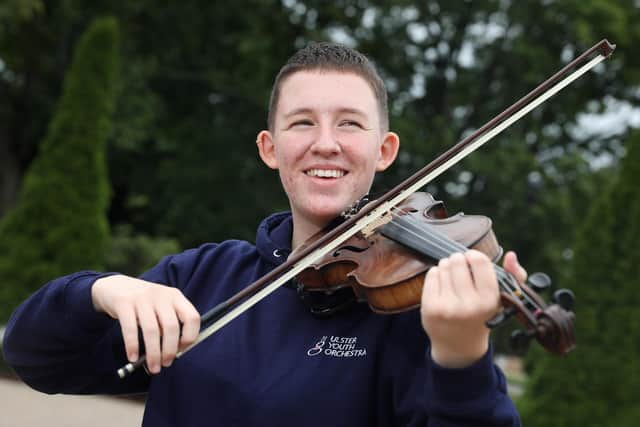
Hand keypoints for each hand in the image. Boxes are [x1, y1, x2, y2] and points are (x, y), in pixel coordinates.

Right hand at [91, 275, 199, 373]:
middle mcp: (161, 295)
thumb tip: (175, 353)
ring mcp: (142, 298)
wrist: (116, 286)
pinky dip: (133, 346)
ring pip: (152, 330)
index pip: (192, 317)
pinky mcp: (124, 303)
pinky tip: (133, 357)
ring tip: (153, 367)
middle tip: (166, 364)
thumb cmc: (144, 303)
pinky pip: (130, 329)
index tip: (182, 350)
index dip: (190, 337)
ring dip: (153, 353)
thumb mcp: (162, 306)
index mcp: (176, 297)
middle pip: (171, 327)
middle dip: (169, 350)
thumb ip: (170, 323)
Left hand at [420, 250, 526, 367]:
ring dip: (447, 266)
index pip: (480, 261)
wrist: (459, 345)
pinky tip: (442, 284)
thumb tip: (511, 255)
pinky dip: (436, 274)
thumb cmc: (483, 315)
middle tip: (460, 266)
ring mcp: (447, 307)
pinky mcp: (430, 308)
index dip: (474, 255)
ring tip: (452, 277)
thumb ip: (514, 276)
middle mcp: (469, 305)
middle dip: (458, 259)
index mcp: (489, 301)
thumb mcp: (502, 299)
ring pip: (443, 266)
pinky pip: (431, 275)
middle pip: (458, 261)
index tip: (472, 258)